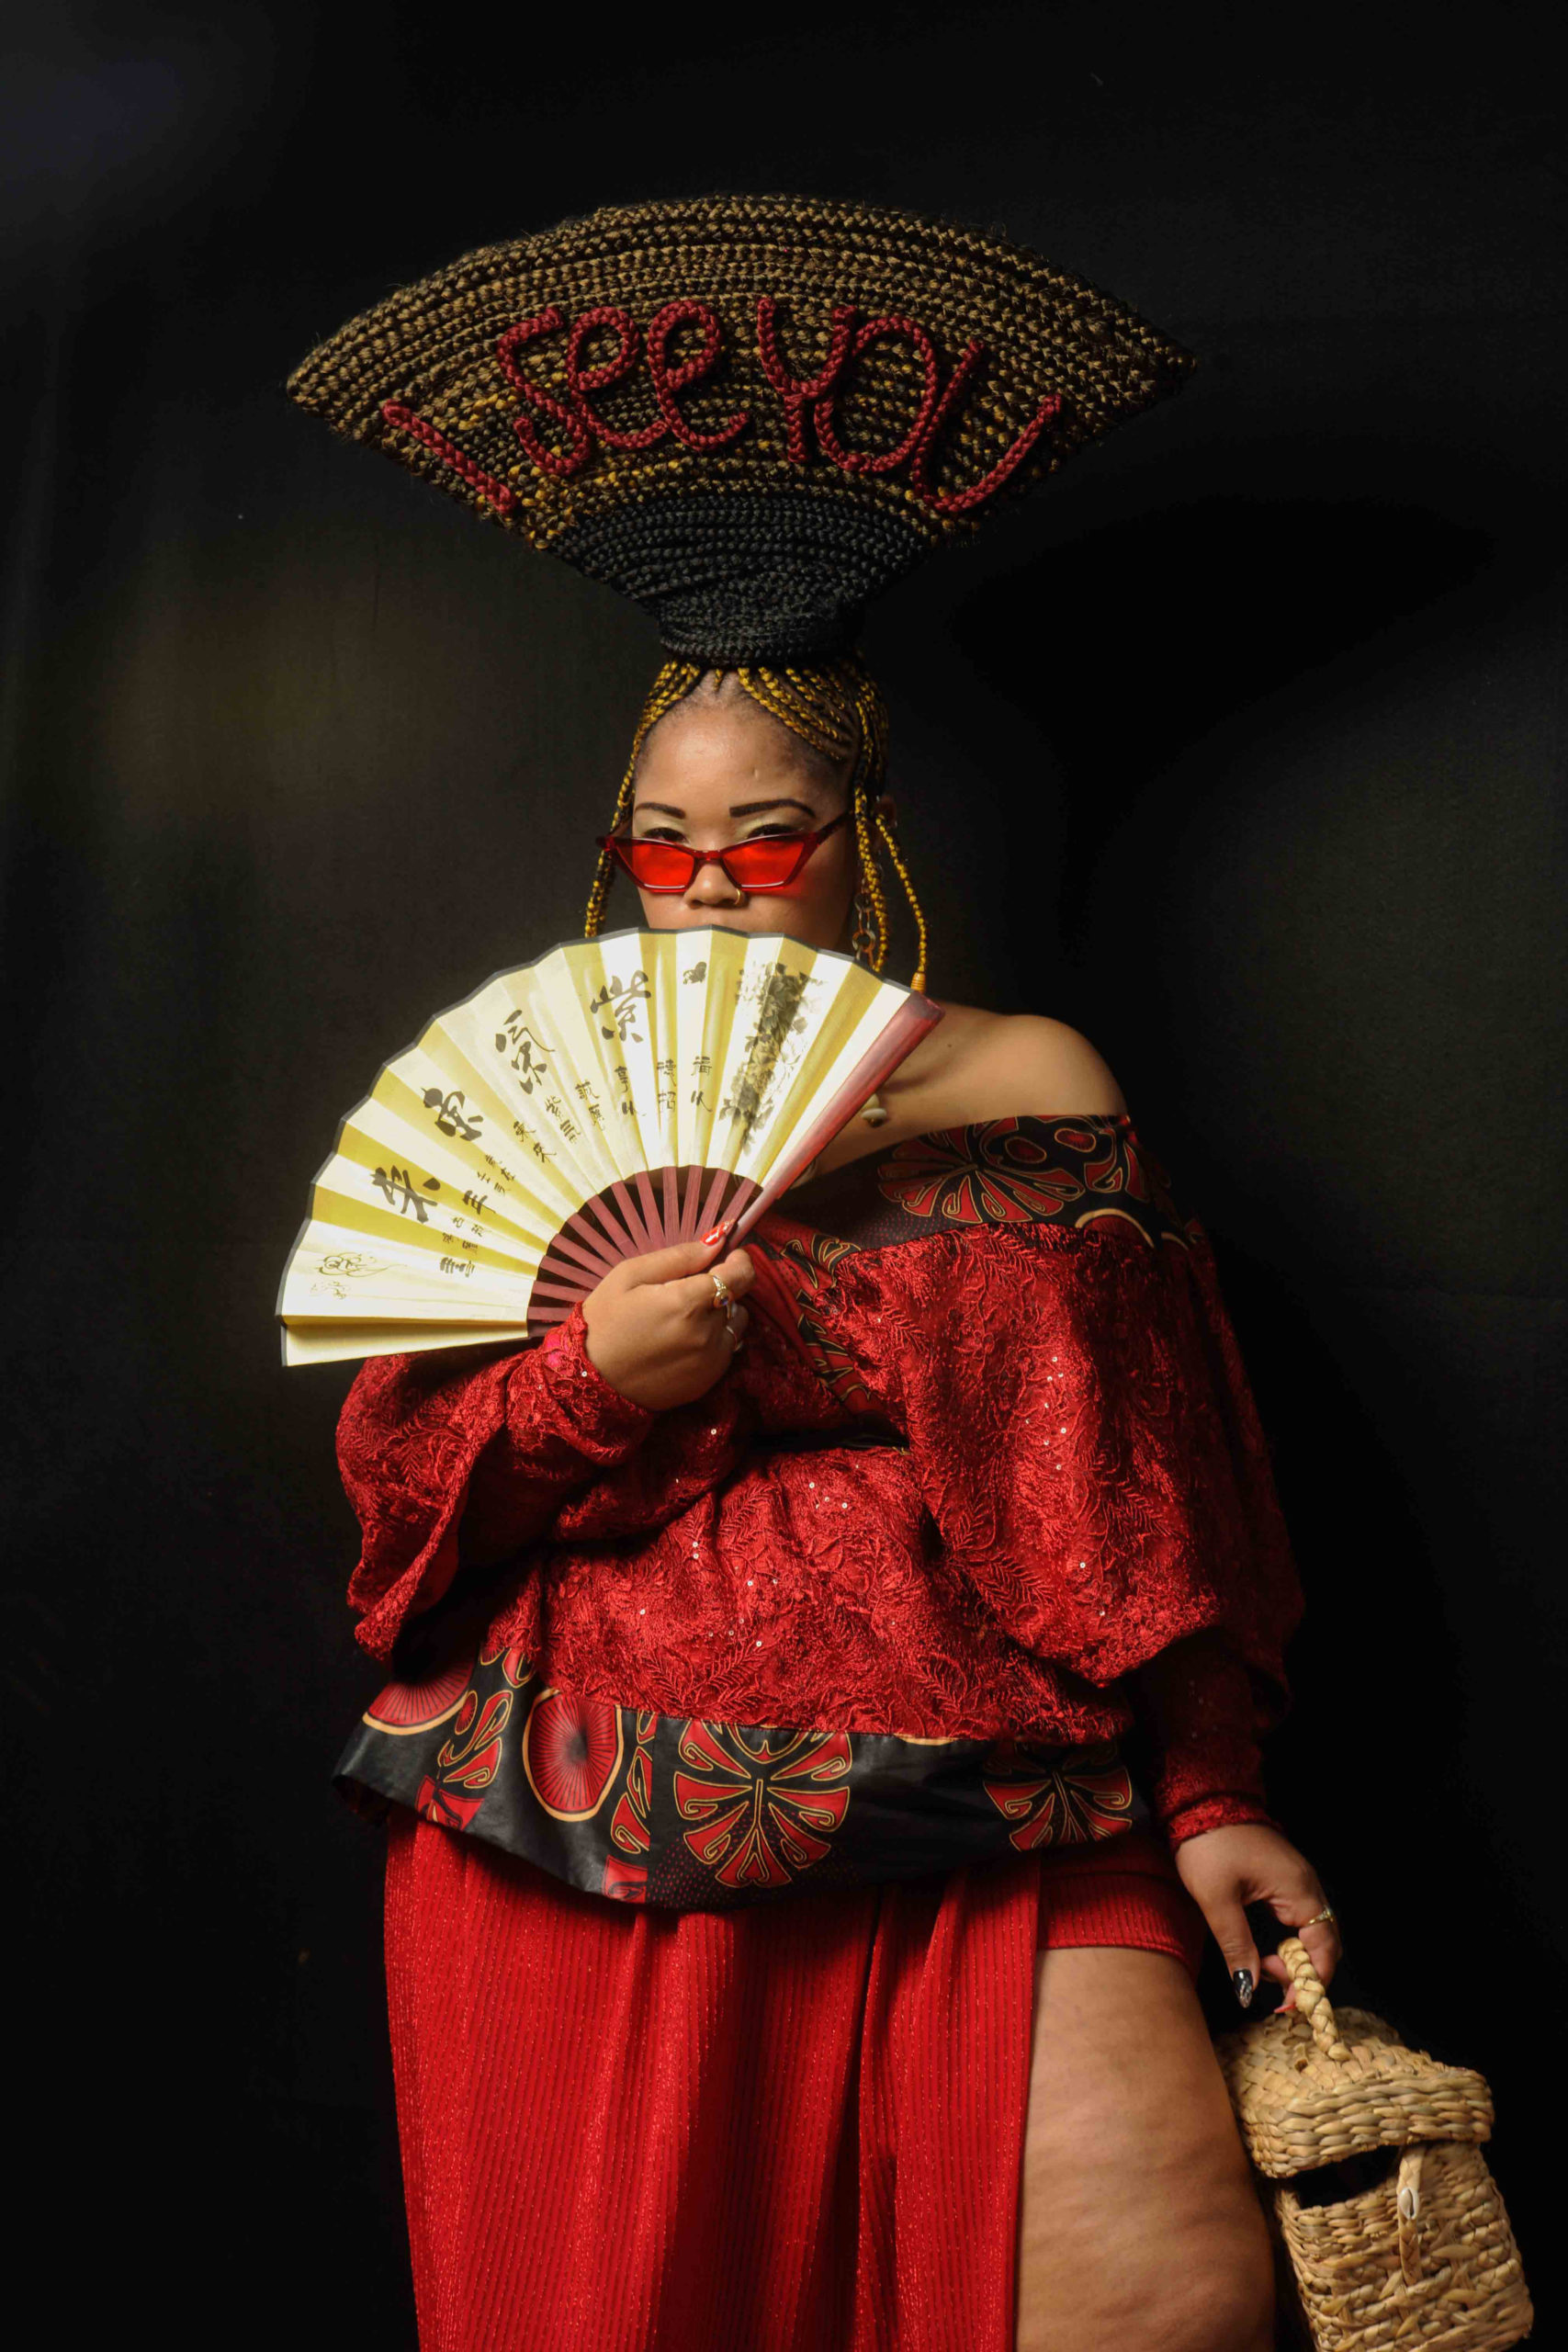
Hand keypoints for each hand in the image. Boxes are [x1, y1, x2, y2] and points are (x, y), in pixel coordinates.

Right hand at [581, 1239, 754, 1410]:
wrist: (591, 1380)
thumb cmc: (604, 1321)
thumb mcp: (630, 1275)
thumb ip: (679, 1257)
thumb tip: (718, 1241)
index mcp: (687, 1303)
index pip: (740, 1275)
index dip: (739, 1261)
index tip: (729, 1256)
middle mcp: (707, 1334)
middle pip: (737, 1299)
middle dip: (720, 1288)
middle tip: (688, 1290)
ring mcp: (711, 1362)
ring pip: (736, 1325)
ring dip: (721, 1315)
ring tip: (685, 1319)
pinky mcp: (708, 1382)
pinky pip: (727, 1350)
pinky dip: (714, 1340)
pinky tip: (682, 1342)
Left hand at [1174, 1821, 1341, 2012]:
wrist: (1198, 1801)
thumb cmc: (1208, 1844)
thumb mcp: (1217, 1900)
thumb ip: (1237, 1947)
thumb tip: (1247, 1990)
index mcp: (1298, 1889)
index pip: (1323, 1948)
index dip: (1311, 1982)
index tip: (1287, 2006)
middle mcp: (1306, 1884)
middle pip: (1324, 1942)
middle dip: (1304, 1973)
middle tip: (1274, 1992)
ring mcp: (1297, 1879)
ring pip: (1311, 1931)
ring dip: (1294, 1958)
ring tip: (1263, 1971)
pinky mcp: (1283, 1877)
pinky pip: (1298, 1918)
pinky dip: (1288, 1941)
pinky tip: (1265, 1952)